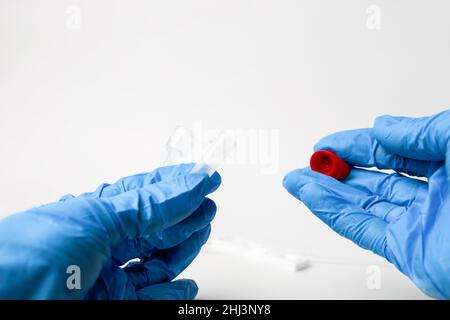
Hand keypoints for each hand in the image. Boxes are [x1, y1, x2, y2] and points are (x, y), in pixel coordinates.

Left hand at [0, 163, 220, 298]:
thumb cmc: (24, 258)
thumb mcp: (95, 220)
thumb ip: (147, 206)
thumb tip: (187, 183)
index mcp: (93, 213)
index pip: (145, 193)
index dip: (176, 184)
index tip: (202, 176)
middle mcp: (102, 243)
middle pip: (155, 228)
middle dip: (185, 216)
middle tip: (208, 205)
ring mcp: (107, 276)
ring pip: (156, 261)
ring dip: (184, 249)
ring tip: (202, 234)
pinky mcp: (111, 304)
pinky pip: (149, 297)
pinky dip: (172, 291)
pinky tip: (185, 282)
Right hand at [283, 111, 449, 298]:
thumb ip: (425, 131)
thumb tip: (385, 127)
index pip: (392, 150)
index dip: (357, 143)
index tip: (330, 142)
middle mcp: (435, 195)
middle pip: (372, 178)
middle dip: (336, 169)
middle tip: (311, 161)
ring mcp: (420, 224)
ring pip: (361, 205)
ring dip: (326, 192)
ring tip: (300, 179)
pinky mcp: (410, 251)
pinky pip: (362, 229)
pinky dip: (333, 214)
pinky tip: (314, 198)